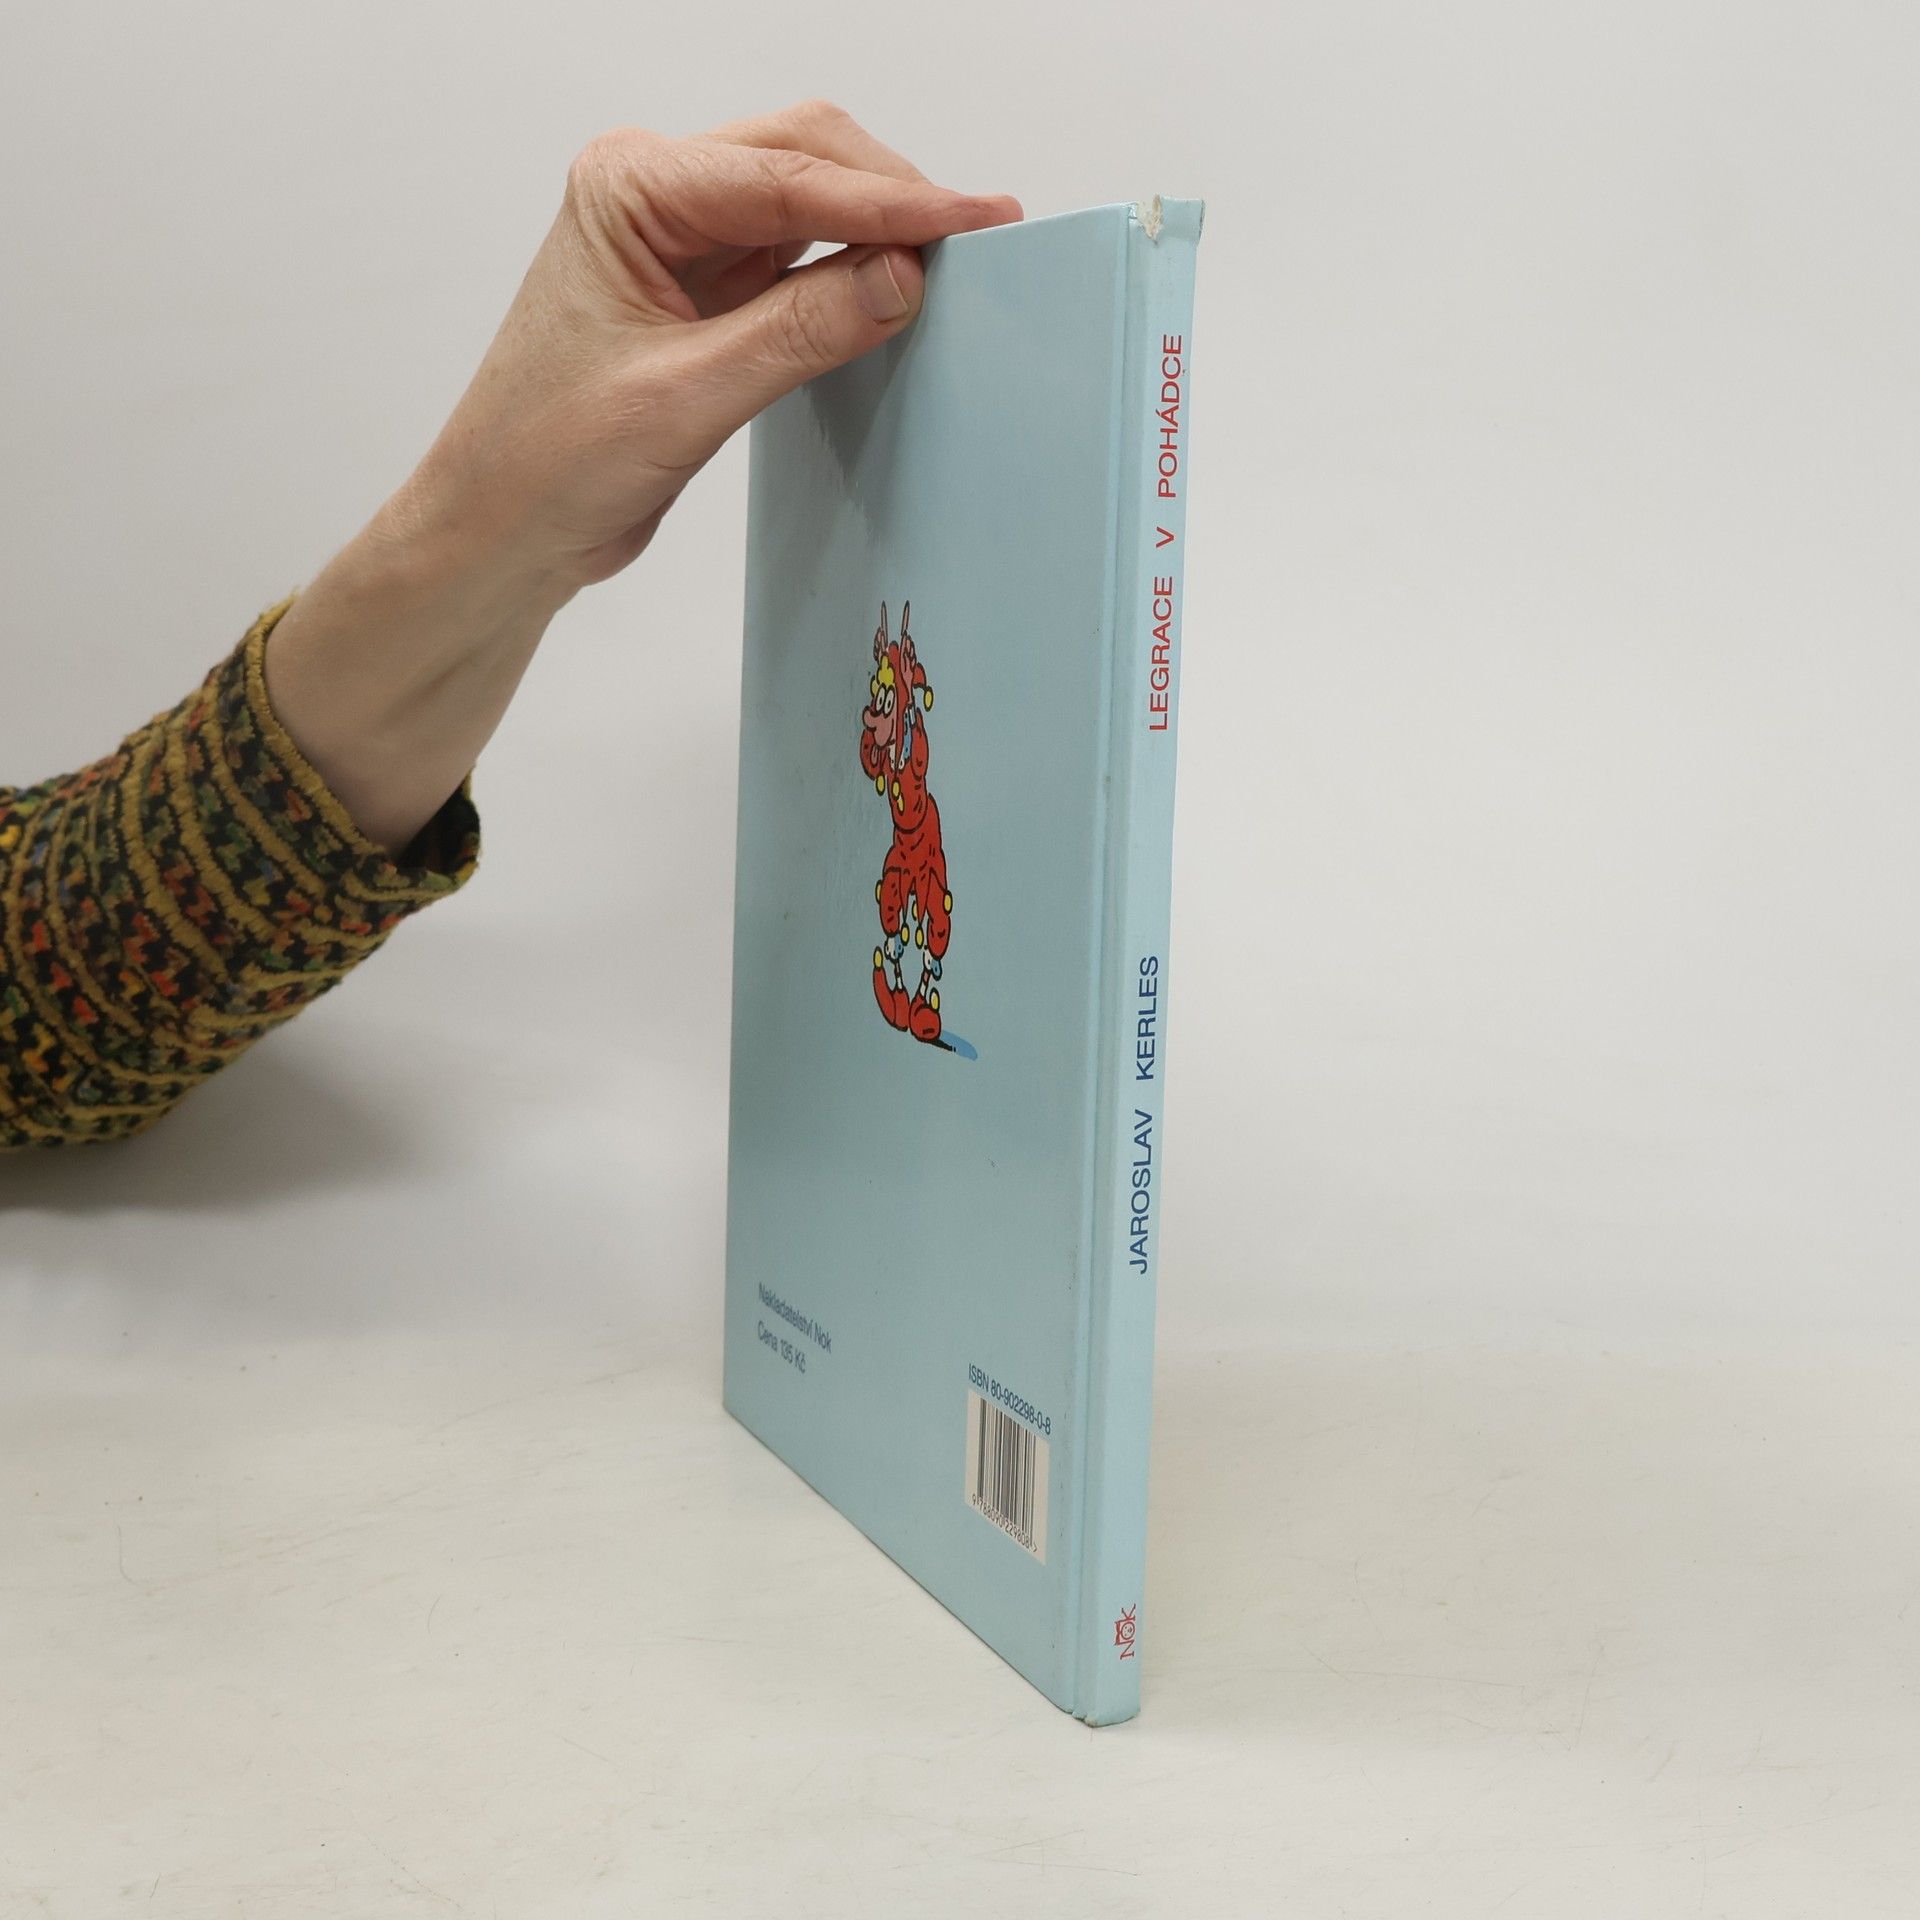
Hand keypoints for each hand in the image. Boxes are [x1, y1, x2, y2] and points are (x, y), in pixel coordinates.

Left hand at [265, 104, 1019, 848]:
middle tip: (982, 237)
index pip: (784, 174)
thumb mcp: (684, 398)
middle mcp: (655, 195)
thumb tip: (903, 278)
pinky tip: (900, 293)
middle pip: (804, 157)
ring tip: (958, 263)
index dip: (889, 199)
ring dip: (879, 230)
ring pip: (810, 204)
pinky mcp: (707, 297)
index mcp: (629, 189)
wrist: (501, 533)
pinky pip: (799, 265)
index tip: (973, 218)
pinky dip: (852, 274)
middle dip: (892, 196)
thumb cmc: (547, 463)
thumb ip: (798, 332)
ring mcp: (683, 243)